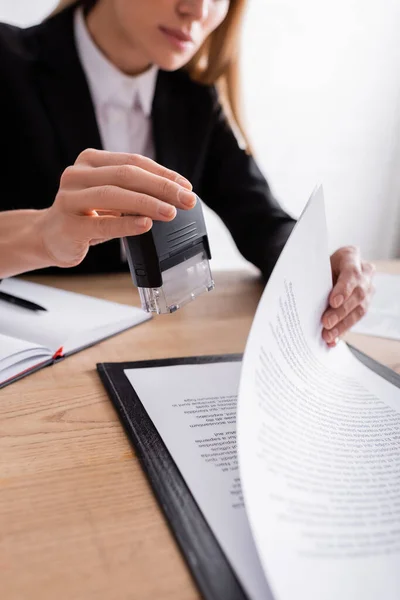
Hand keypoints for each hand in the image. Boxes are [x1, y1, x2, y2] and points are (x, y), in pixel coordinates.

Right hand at [37, 149, 196, 267]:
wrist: (49, 237)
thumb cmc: (86, 216)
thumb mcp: (110, 198)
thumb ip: (133, 192)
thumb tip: (176, 197)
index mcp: (91, 161)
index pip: (133, 161)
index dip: (163, 173)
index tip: (186, 187)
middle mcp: (77, 174)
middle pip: (126, 175)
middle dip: (162, 187)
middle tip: (187, 201)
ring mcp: (69, 199)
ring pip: (114, 196)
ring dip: (148, 204)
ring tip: (171, 213)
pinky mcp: (68, 225)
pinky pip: (102, 224)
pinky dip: (126, 224)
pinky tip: (146, 224)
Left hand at [321, 246, 374, 346]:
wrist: (330, 267)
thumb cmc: (321, 265)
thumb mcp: (317, 266)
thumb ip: (315, 279)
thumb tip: (304, 299)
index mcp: (351, 257)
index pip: (351, 273)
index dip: (343, 289)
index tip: (333, 302)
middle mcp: (364, 273)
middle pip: (357, 294)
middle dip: (341, 311)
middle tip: (326, 322)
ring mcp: (368, 289)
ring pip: (360, 309)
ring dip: (343, 324)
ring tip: (328, 335)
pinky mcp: (364, 304)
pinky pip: (355, 319)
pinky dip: (343, 330)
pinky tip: (333, 340)